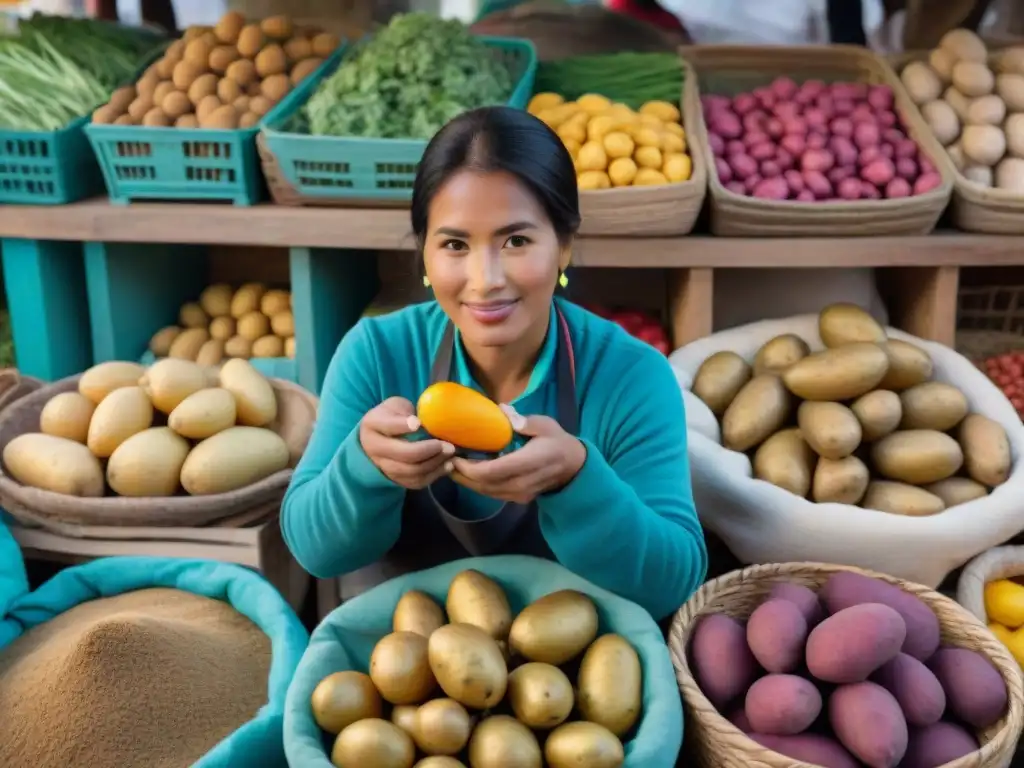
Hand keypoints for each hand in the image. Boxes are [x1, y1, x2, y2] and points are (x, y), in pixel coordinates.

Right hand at [360, 397, 454, 489]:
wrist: (378, 436)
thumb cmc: (392, 416)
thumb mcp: (396, 406)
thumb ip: (408, 412)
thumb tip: (427, 423)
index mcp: (373, 424)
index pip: (388, 426)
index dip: (403, 425)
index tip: (418, 423)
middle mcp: (375, 448)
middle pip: (404, 454)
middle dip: (428, 450)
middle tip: (447, 444)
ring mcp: (384, 466)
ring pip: (411, 471)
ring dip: (435, 463)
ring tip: (450, 453)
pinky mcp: (395, 478)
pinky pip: (416, 482)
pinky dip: (435, 475)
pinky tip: (448, 465)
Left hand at [451, 405, 586, 503]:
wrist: (572, 467)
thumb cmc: (557, 441)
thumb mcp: (546, 425)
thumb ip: (525, 421)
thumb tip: (503, 410)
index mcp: (530, 462)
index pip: (494, 471)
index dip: (470, 468)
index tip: (455, 456)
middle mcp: (523, 483)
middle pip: (486, 485)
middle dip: (462, 475)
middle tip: (446, 460)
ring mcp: (521, 494)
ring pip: (488, 492)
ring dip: (468, 482)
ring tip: (452, 467)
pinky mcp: (518, 498)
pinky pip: (493, 494)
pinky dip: (478, 485)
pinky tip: (468, 473)